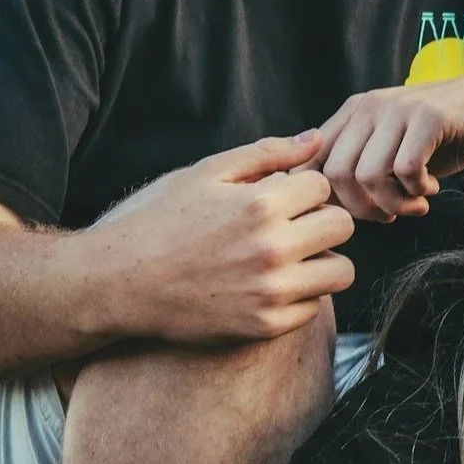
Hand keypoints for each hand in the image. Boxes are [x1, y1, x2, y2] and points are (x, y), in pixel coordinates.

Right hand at [89, 133, 355, 345]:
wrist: (120, 282)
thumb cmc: (161, 221)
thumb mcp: (205, 174)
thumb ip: (266, 154)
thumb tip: (316, 138)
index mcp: (259, 205)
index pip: (322, 186)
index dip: (302, 189)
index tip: (280, 199)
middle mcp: (272, 249)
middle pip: (342, 226)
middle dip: (321, 221)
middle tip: (293, 227)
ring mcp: (272, 291)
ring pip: (342, 271)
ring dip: (322, 261)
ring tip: (290, 257)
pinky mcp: (267, 325)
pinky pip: (315, 306)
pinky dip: (300, 295)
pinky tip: (269, 285)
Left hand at [312, 74, 463, 221]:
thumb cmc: (443, 140)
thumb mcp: (393, 151)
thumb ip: (359, 166)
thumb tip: (325, 205)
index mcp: (353, 112)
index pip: (313, 160)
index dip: (328, 198)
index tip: (360, 214)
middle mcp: (369, 106)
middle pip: (337, 174)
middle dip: (362, 209)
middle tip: (390, 215)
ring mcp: (398, 108)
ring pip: (369, 175)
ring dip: (394, 204)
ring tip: (415, 205)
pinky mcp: (429, 116)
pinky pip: (406, 170)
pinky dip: (418, 191)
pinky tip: (432, 187)